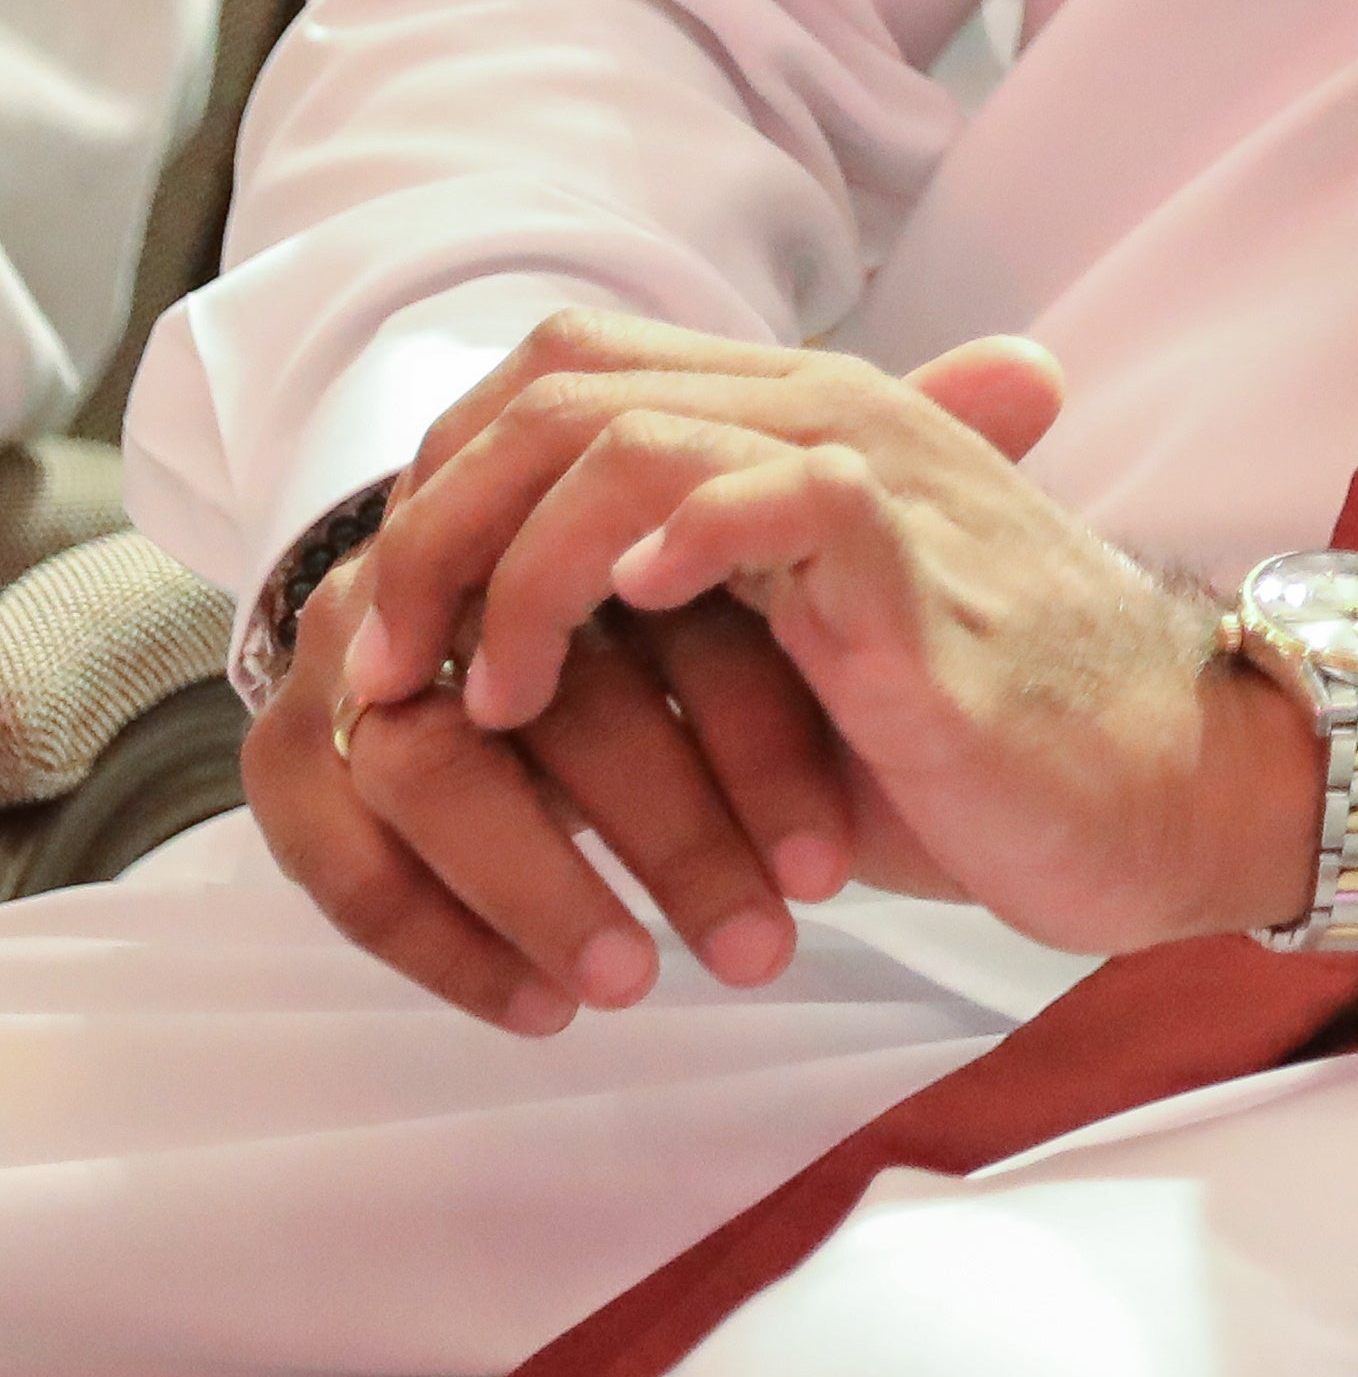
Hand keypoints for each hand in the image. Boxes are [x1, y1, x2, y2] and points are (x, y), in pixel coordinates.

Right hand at [246, 494, 867, 1036]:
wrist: (574, 677)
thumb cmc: (743, 615)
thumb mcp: (815, 546)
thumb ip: (905, 455)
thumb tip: (1030, 365)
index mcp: (591, 494)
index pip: (660, 602)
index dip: (748, 725)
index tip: (832, 861)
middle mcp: (469, 563)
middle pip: (557, 692)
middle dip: (670, 829)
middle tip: (767, 944)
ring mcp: (361, 655)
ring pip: (438, 770)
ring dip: (549, 888)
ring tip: (646, 984)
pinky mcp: (307, 756)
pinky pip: (341, 851)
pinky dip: (443, 938)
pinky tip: (541, 1011)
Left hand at [339, 315, 1320, 962]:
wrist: (1167, 784)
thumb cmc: (973, 747)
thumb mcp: (786, 667)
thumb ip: (667, 622)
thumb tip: (481, 666)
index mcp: (795, 429)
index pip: (563, 368)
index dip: (446, 475)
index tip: (400, 617)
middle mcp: (833, 420)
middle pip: (563, 389)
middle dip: (437, 529)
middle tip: (392, 668)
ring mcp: (883, 487)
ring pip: (637, 437)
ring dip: (516, 572)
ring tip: (493, 698)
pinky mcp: (921, 577)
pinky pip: (785, 498)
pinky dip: (679, 542)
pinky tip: (632, 616)